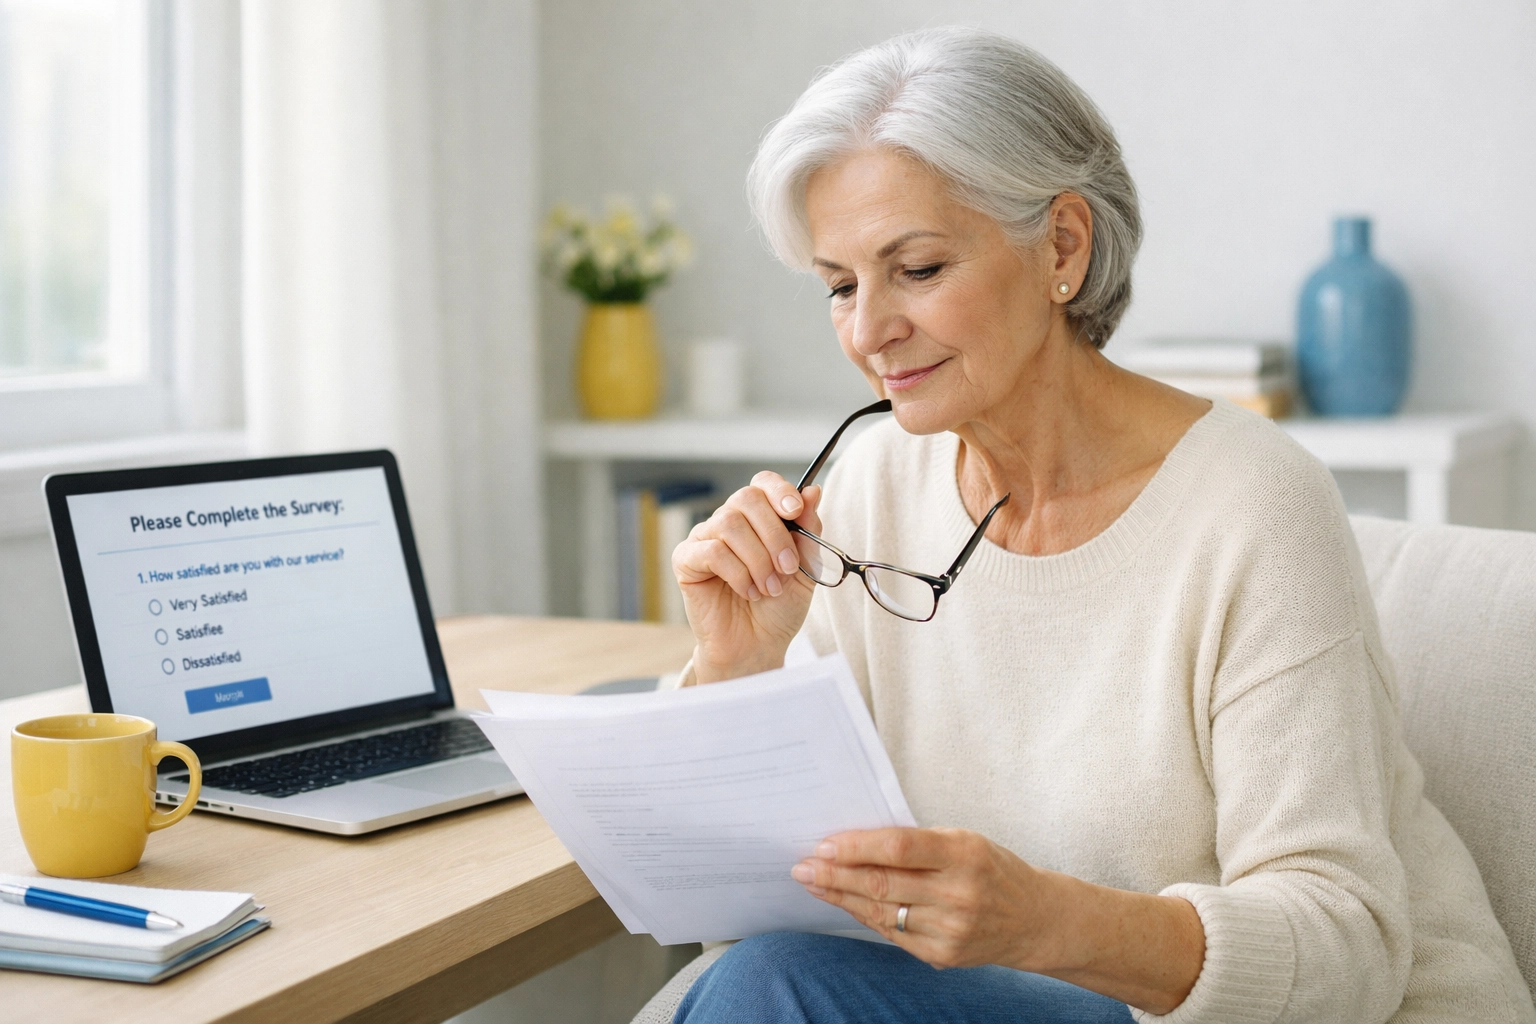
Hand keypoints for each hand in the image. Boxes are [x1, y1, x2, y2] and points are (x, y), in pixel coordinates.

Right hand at [672, 471, 822, 681]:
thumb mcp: (805, 569)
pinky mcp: (686, 560)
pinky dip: (737, 573)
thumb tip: (813, 491)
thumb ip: (808, 531)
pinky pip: (711, 551)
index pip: (762, 484)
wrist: (757, 646)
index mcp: (758, 518)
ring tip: (768, 587)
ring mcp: (705, 539)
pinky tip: (747, 591)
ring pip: (729, 524)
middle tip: (788, 568)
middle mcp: (729, 522)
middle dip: (774, 534)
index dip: (779, 490)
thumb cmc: (779, 608)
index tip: (795, 511)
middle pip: (746, 499)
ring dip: (757, 558)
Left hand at [791, 827, 1049, 970]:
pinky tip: (845, 903)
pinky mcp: (942, 956)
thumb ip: (917, 842)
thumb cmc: (992, 869)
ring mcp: (950, 930)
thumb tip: (856, 842)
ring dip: (841, 897)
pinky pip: (892, 934)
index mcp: (965, 854)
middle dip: (835, 875)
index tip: (824, 844)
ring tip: (814, 883)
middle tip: (803, 866)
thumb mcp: (964, 841)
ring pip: (880, 912)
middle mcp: (958, 894)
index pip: (899, 847)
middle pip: (882, 883)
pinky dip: (865, 916)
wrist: (1034, 919)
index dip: (857, 846)